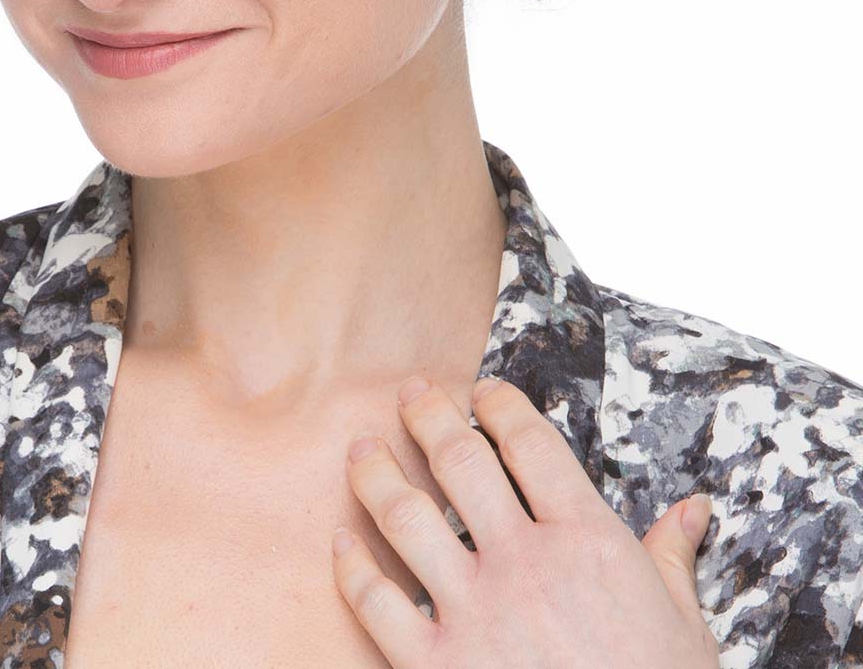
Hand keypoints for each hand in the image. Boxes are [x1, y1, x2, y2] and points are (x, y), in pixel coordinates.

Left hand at [331, 374, 717, 667]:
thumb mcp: (684, 626)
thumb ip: (672, 557)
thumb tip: (692, 509)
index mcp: (588, 541)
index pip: (531, 445)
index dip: (501, 406)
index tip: (482, 391)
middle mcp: (524, 562)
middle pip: (461, 461)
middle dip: (428, 417)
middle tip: (408, 394)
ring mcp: (474, 613)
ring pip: (407, 516)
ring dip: (377, 475)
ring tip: (361, 450)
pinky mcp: (434, 665)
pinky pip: (376, 602)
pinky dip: (352, 567)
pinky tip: (341, 541)